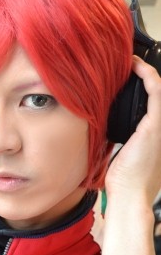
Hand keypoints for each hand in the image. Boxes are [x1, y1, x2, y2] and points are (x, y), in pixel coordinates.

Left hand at [105, 56, 160, 204]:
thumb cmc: (124, 178)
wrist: (130, 194)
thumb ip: (118, 134)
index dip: (142, 81)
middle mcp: (160, 126)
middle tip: (127, 61)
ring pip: (159, 88)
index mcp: (154, 131)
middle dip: (144, 73)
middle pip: (157, 92)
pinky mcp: (155, 124)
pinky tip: (136, 66)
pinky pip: (156, 92)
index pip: (151, 99)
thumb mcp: (121, 150)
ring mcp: (160, 124)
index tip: (125, 70)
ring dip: (145, 70)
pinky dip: (148, 76)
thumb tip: (100, 122)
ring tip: (130, 60)